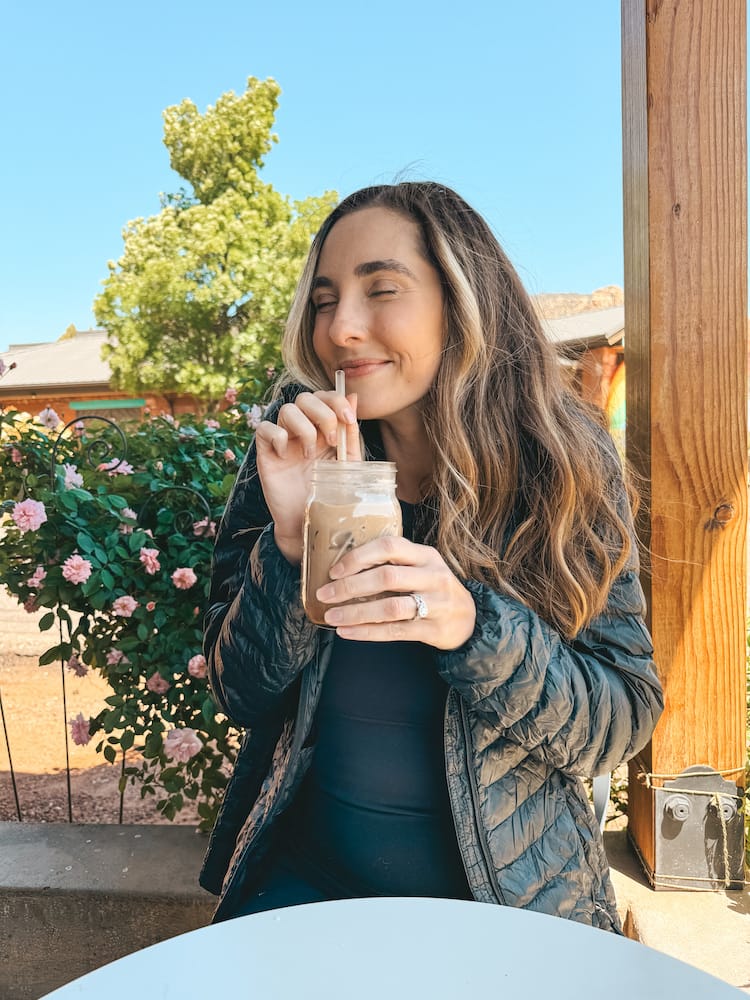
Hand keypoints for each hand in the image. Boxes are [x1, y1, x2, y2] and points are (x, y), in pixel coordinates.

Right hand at [254, 391, 361, 563]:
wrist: (308, 522)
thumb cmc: (329, 493)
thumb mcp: (347, 462)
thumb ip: (349, 432)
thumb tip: (354, 396)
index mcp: (321, 428)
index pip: (324, 397)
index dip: (336, 400)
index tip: (348, 419)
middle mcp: (301, 429)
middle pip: (305, 397)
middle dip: (322, 414)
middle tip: (330, 441)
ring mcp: (282, 439)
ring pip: (286, 410)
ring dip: (303, 428)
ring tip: (310, 453)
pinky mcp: (265, 452)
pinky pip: (264, 429)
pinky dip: (277, 437)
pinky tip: (287, 456)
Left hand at [314, 535, 476, 650]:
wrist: (470, 619)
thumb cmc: (433, 589)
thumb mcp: (422, 567)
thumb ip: (394, 563)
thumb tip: (344, 567)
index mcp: (426, 555)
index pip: (389, 547)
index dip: (359, 556)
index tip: (335, 570)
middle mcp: (433, 577)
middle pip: (387, 577)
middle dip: (350, 586)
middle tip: (324, 594)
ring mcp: (436, 604)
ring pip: (390, 607)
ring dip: (356, 612)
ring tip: (331, 616)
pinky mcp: (433, 630)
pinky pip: (395, 631)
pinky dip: (367, 632)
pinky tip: (347, 632)